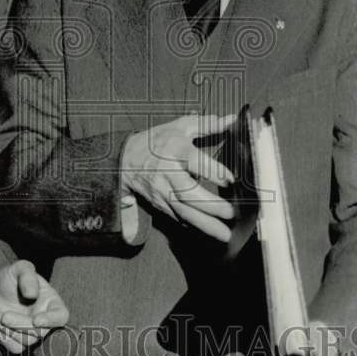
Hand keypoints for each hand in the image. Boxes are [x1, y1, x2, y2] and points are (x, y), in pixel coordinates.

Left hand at [0, 260, 68, 353]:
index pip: (60, 316)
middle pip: (41, 332)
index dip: (51, 320)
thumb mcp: (19, 269)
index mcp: (51, 303)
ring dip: (10, 331)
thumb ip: (27, 276)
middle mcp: (45, 320)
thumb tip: (32, 294)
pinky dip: (3, 337)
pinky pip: (14, 347)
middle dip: (21, 325)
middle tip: (3, 316)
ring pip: (27, 342)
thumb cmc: (10, 278)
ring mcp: (31, 333)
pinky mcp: (18, 341)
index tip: (36, 320)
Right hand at [120, 114, 236, 241]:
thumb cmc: (156, 141)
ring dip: (205, 225)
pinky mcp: (160, 203)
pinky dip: (193, 226)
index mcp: (175, 149)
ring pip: (184, 211)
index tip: (231, 181)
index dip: (214, 172)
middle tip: (232, 213)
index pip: (196, 161)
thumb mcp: (179, 127)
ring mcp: (162, 191)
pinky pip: (177, 218)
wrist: (125, 160)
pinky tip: (208, 233)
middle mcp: (168, 172)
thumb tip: (231, 120)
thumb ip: (207, 125)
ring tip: (225, 235)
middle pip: (189, 193)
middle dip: (212, 206)